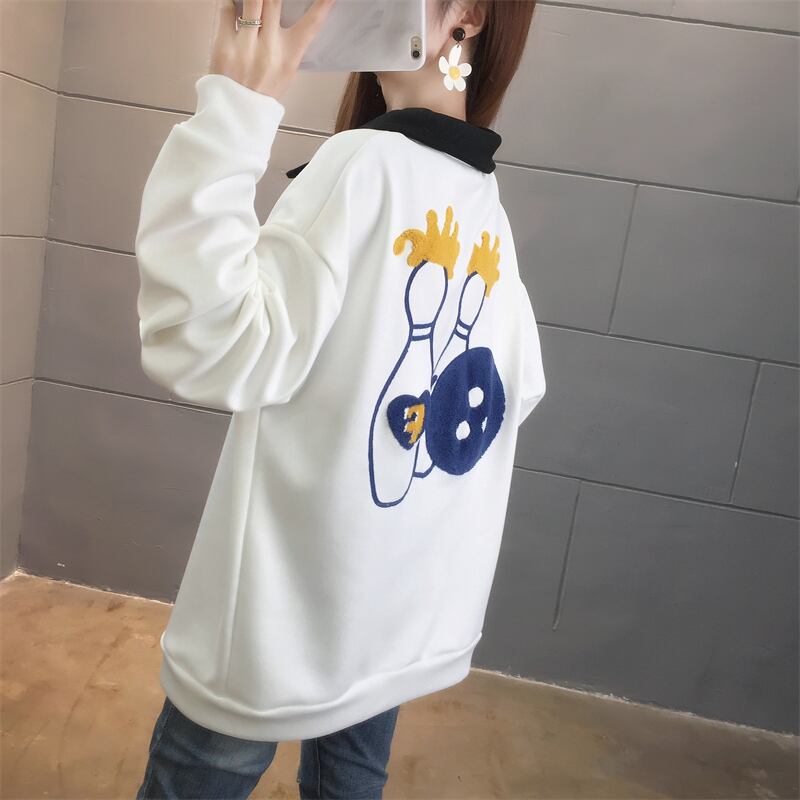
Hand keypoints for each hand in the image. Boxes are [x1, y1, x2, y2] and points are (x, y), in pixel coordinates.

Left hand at [209, 0, 336, 102]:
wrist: (236, 115)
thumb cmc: (261, 94)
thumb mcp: (285, 73)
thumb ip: (289, 45)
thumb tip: (290, 15)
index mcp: (289, 57)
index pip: (311, 24)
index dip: (323, 5)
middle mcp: (269, 50)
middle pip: (274, 1)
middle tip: (271, 1)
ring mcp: (245, 47)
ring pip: (252, 0)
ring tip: (254, 2)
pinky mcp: (223, 44)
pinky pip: (226, 9)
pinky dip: (230, 2)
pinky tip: (233, 6)